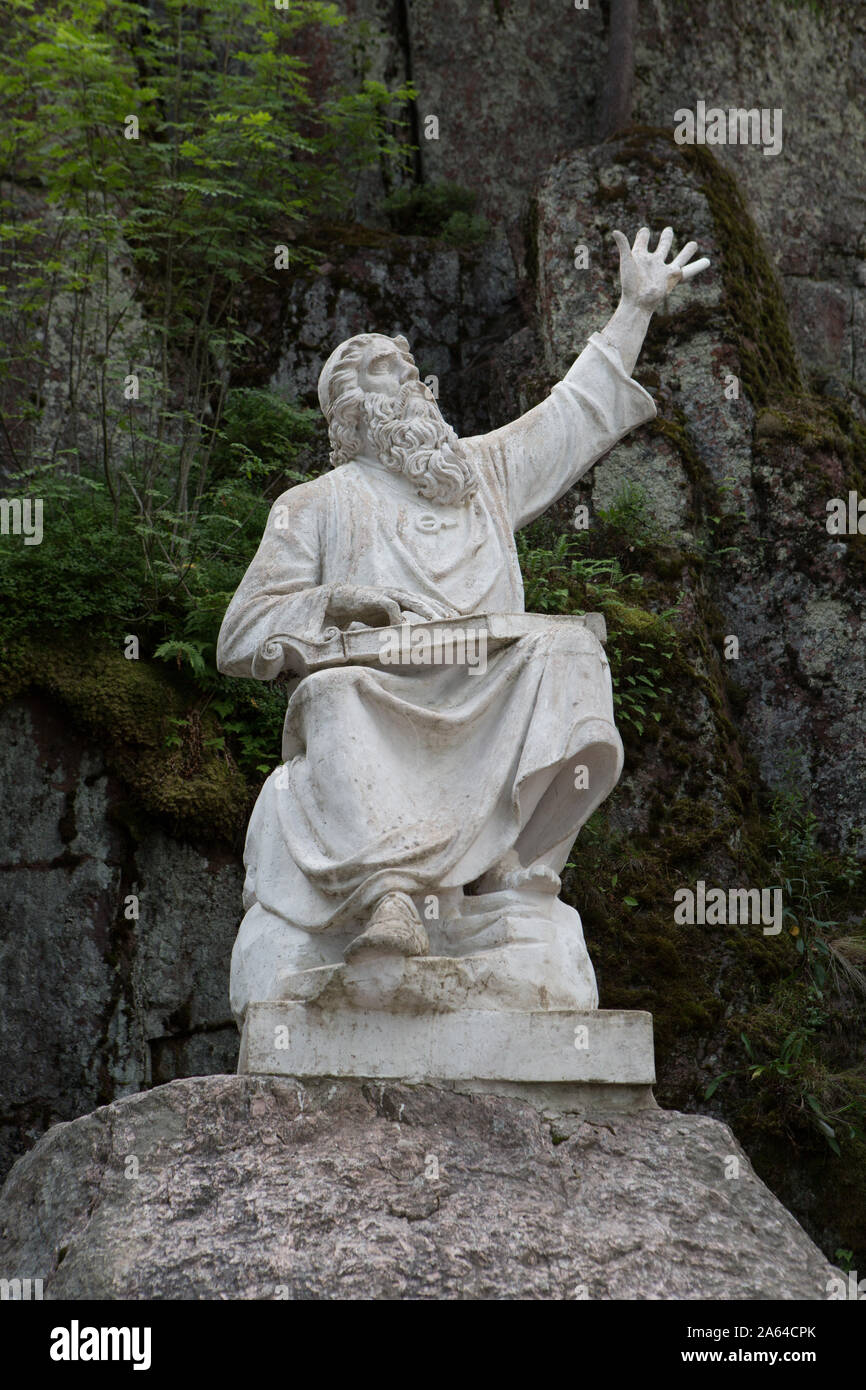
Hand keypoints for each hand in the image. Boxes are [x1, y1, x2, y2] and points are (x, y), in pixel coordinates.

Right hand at [327, 585, 456, 627]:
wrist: (342, 600)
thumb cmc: (367, 612)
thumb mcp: (388, 622)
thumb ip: (401, 629)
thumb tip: (413, 645)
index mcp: (406, 598)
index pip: (430, 603)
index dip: (443, 611)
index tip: (458, 621)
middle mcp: (401, 594)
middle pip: (426, 601)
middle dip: (441, 611)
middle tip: (455, 622)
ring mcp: (389, 594)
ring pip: (413, 601)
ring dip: (427, 611)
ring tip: (439, 622)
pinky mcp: (376, 598)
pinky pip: (391, 606)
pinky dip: (398, 616)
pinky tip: (405, 627)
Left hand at [612, 226, 709, 313]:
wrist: (638, 302)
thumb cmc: (630, 284)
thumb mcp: (627, 261)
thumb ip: (623, 245)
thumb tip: (615, 231)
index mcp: (640, 256)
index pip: (642, 241)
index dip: (643, 235)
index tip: (644, 232)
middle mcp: (653, 262)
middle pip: (662, 247)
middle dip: (667, 238)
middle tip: (669, 229)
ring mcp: (664, 270)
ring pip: (679, 257)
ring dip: (687, 251)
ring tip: (694, 244)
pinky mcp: (672, 277)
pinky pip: (688, 270)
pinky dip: (698, 266)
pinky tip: (708, 261)